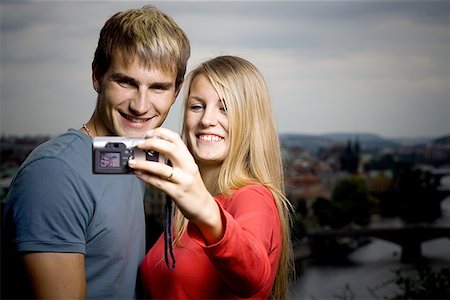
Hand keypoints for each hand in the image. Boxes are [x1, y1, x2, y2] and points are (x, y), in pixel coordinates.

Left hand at [128, 127, 222, 242]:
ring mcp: (183, 180)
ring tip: (132, 162)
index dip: (161, 132)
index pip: (176, 138)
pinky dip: (146, 177)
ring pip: (161, 168)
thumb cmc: (192, 188)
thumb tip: (151, 154)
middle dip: (152, 144)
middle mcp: (188, 167)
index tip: (149, 133)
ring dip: (143, 164)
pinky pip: (159, 183)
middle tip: (139, 144)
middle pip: (170, 148)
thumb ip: (173, 161)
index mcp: (189, 159)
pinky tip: (139, 174)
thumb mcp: (187, 170)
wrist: (203, 207)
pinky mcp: (177, 193)